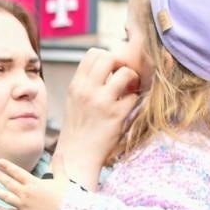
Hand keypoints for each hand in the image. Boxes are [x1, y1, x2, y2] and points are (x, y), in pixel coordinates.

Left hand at [0, 158, 68, 209]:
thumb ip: (59, 166)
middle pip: (9, 183)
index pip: (17, 172)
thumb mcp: (63, 178)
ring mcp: (23, 206)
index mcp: (34, 183)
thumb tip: (60, 152)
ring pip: (6, 197)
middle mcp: (26, 194)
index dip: (8, 166)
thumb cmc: (67, 196)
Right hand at [51, 48, 138, 189]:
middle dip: (120, 64)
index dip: (106, 57)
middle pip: (109, 57)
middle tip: (121, 77)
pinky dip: (134, 102)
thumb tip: (110, 64)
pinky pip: (134, 96)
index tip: (110, 70)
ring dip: (132, 80)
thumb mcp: (74, 102)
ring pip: (126, 73)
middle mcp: (87, 91)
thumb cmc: (78, 129)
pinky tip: (126, 110)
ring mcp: (102, 102)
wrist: (76, 156)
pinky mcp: (117, 115)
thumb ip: (88, 83)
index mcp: (76, 86)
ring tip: (128, 91)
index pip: (93, 53)